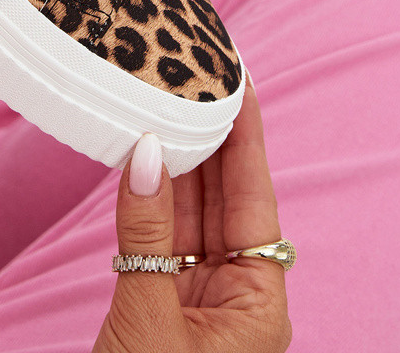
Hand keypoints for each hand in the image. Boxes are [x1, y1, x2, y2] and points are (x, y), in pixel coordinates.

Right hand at [94, 77, 291, 352]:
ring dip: (176, 161)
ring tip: (167, 103)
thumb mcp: (150, 319)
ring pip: (190, 212)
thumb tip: (144, 154)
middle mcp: (234, 294)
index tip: (241, 81)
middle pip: (225, 197)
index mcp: (257, 305)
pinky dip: (149, 195)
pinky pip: (160, 234)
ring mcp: (198, 297)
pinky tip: (142, 155)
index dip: (247, 136)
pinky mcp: (161, 301)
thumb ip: (146, 237)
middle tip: (197, 79)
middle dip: (211, 137)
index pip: (255, 199)